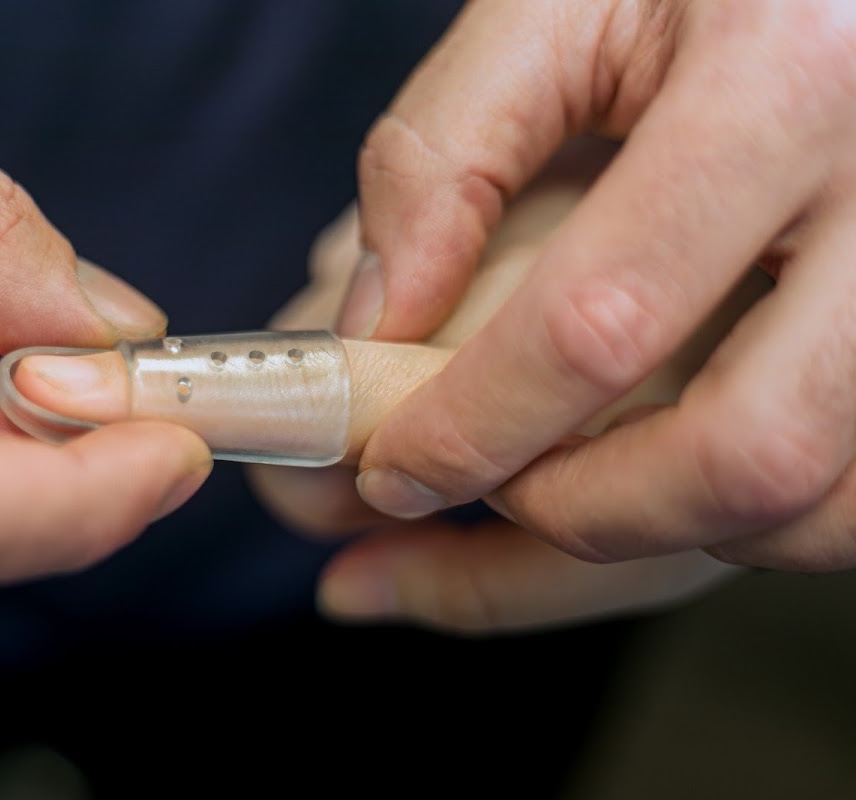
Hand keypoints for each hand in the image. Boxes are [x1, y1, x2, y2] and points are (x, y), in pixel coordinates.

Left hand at [344, 0, 855, 570]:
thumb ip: (443, 154)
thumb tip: (378, 324)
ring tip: (560, 490)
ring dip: (669, 533)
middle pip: (745, 451)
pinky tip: (657, 477)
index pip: (601, 320)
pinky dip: (749, 519)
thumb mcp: (556, 7)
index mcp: (786, 80)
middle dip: (578, 513)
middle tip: (484, 496)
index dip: (474, 427)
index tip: (394, 469)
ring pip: (822, 500)